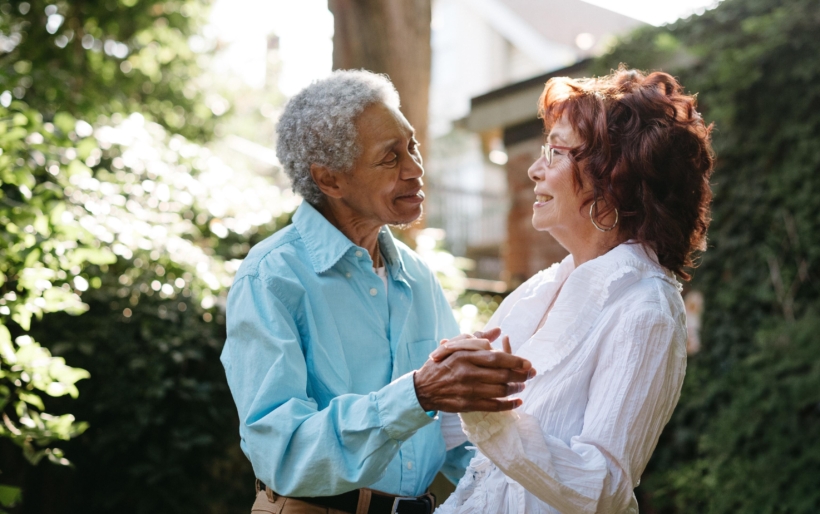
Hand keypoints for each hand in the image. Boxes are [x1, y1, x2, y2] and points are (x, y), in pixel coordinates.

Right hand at [413, 331, 535, 412]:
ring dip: (515, 389)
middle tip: (531, 375)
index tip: (528, 363)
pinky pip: (493, 406)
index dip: (515, 361)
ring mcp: (467, 390)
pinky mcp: (466, 404)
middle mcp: (467, 372)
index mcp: (465, 355)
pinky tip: (517, 402)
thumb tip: (499, 331)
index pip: (496, 357)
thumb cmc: (442, 364)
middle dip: (521, 375)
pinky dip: (508, 405)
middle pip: (501, 375)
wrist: (422, 388)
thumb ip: (477, 338)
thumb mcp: (455, 347)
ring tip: (522, 386)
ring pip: (499, 390)